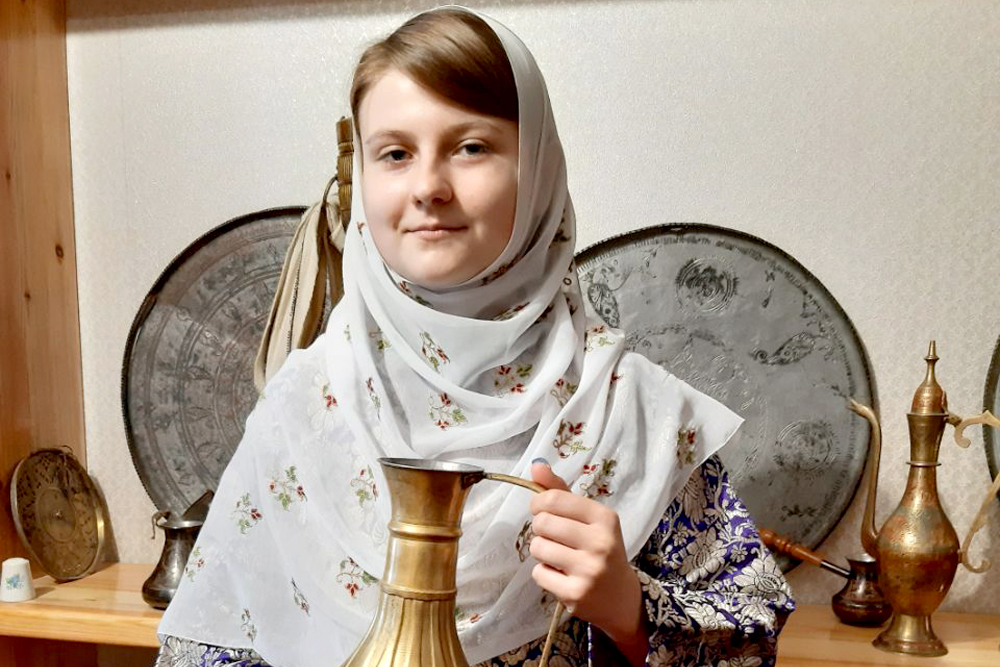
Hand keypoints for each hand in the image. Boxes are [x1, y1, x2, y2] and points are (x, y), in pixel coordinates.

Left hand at [529, 459, 648, 664]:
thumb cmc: (600, 548)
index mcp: (605, 517)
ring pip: (538, 548)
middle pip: (542, 523)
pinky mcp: (576, 593)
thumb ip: (560, 491)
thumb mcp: (588, 517)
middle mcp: (600, 542)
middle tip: (554, 537)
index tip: (543, 510)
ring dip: (541, 551)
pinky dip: (544, 573)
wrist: (620, 596)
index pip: (554, 499)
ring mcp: (589, 570)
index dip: (539, 503)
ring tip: (558, 556)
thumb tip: (536, 464)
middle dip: (540, 529)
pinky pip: (539, 574)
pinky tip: (560, 575)